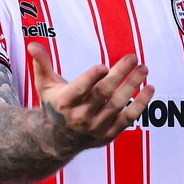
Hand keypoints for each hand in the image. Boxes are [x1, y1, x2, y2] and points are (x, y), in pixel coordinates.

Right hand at [28, 43, 154, 150]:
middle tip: (133, 58)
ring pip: (118, 105)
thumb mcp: (45, 85)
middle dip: (119, 75)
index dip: (91, 79)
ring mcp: (96, 128)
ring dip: (132, 86)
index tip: (104, 66)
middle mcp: (80, 117)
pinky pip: (128, 119)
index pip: (80, 90)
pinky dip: (140, 105)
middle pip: (103, 94)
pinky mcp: (108, 135)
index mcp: (64, 103)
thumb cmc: (55, 104)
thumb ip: (42, 64)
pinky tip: (150, 88)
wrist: (58, 139)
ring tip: (144, 69)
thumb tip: (33, 44)